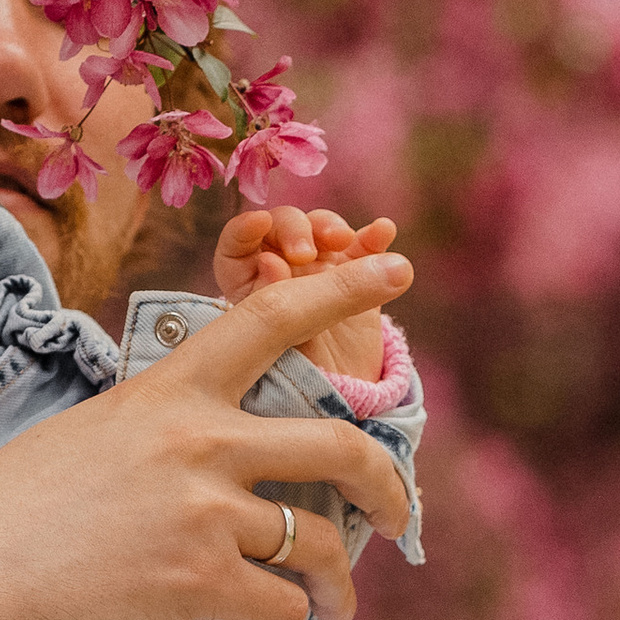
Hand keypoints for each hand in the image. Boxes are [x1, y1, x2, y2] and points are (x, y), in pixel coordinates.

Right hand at [0, 244, 413, 619]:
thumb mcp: (82, 443)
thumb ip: (156, 440)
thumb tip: (207, 465)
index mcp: (164, 391)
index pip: (269, 317)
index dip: (343, 286)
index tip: (397, 269)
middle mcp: (196, 440)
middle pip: (338, 444)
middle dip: (388, 486)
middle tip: (400, 514)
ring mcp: (201, 511)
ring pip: (317, 541)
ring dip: (337, 582)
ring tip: (335, 606)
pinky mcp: (197, 583)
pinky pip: (282, 606)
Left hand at [215, 208, 401, 385]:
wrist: (341, 396)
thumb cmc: (296, 377)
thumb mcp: (282, 346)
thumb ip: (284, 308)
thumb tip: (275, 265)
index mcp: (248, 288)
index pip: (236, 248)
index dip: (243, 231)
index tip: (257, 223)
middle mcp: (283, 269)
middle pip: (281, 228)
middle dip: (294, 230)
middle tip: (306, 252)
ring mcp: (322, 268)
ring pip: (321, 229)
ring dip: (329, 226)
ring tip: (342, 240)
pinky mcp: (359, 273)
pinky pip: (366, 247)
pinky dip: (374, 236)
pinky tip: (383, 229)